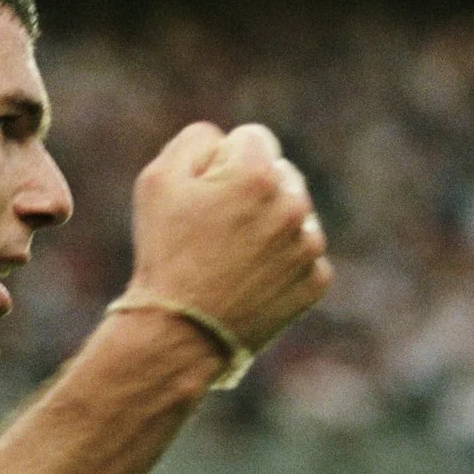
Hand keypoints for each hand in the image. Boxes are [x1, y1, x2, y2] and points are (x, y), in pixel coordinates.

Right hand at [124, 121, 330, 354]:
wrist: (179, 335)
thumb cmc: (164, 254)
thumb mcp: (158, 180)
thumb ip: (196, 140)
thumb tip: (225, 140)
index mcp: (257, 172)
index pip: (252, 138)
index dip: (222, 164)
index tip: (204, 196)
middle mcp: (293, 203)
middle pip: (279, 174)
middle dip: (253, 192)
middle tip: (216, 232)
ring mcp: (308, 245)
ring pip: (294, 215)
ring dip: (270, 227)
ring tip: (231, 260)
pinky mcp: (316, 281)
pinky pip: (303, 256)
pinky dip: (281, 265)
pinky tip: (249, 282)